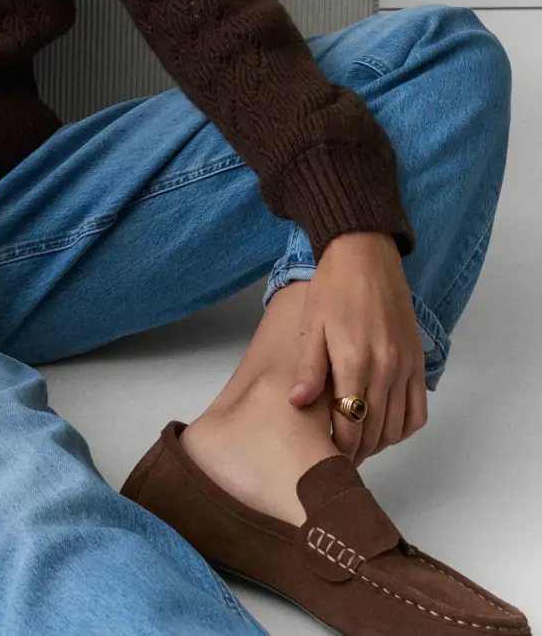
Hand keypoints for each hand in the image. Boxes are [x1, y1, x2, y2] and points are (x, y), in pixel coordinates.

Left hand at [285, 231, 427, 462]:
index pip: (350, 423)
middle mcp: (385, 368)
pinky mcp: (417, 360)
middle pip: (374, 430)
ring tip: (358, 445)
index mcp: (354, 361)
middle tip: (338, 459)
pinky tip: (386, 427)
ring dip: (379, 442)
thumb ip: (309, 368)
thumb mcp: (312, 324)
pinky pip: (419, 409)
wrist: (365, 255)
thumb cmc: (333, 287)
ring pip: (398, 425)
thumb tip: (297, 404)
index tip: (325, 456)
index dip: (338, 447)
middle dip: (356, 451)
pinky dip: (405, 427)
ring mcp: (405, 366)